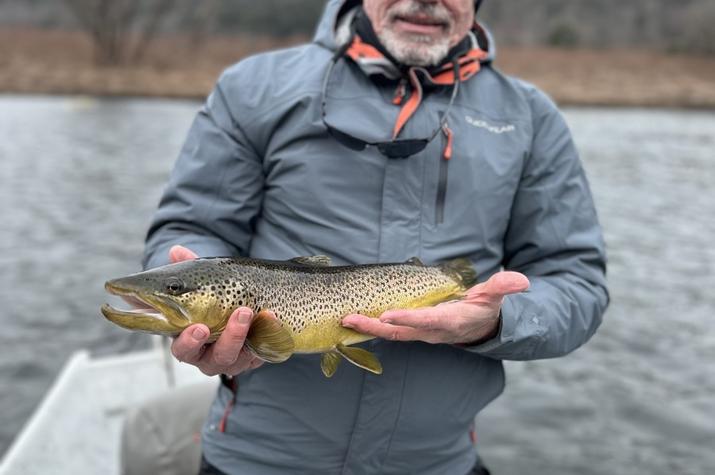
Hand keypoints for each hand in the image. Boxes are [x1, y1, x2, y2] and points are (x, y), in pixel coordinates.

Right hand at [168, 245, 263, 375]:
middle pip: (216, 360)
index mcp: (189, 342)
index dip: (189, 342)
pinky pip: (264, 351)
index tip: (200, 327)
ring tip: (254, 309)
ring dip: (250, 333)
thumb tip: (175, 250)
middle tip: (240, 313)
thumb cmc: (210, 300)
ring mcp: (235, 359)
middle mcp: (210, 357)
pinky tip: (274, 317)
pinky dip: (270, 334)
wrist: (242, 308)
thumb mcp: (200, 284)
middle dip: (229, 338)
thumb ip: (187, 269)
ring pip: (241, 357)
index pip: (183, 350)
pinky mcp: (256, 356)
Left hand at [341, 271, 529, 344]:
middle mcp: (431, 331)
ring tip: (346, 319)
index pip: (426, 321)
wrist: (480, 329)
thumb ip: (503, 287)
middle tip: (351, 319)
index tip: (387, 315)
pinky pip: (390, 332)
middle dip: (375, 327)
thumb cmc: (484, 309)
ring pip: (391, 334)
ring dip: (368, 328)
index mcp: (450, 322)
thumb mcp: (494, 296)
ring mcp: (420, 334)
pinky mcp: (412, 332)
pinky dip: (372, 328)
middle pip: (400, 331)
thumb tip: (522, 281)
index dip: (407, 319)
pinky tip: (354, 321)